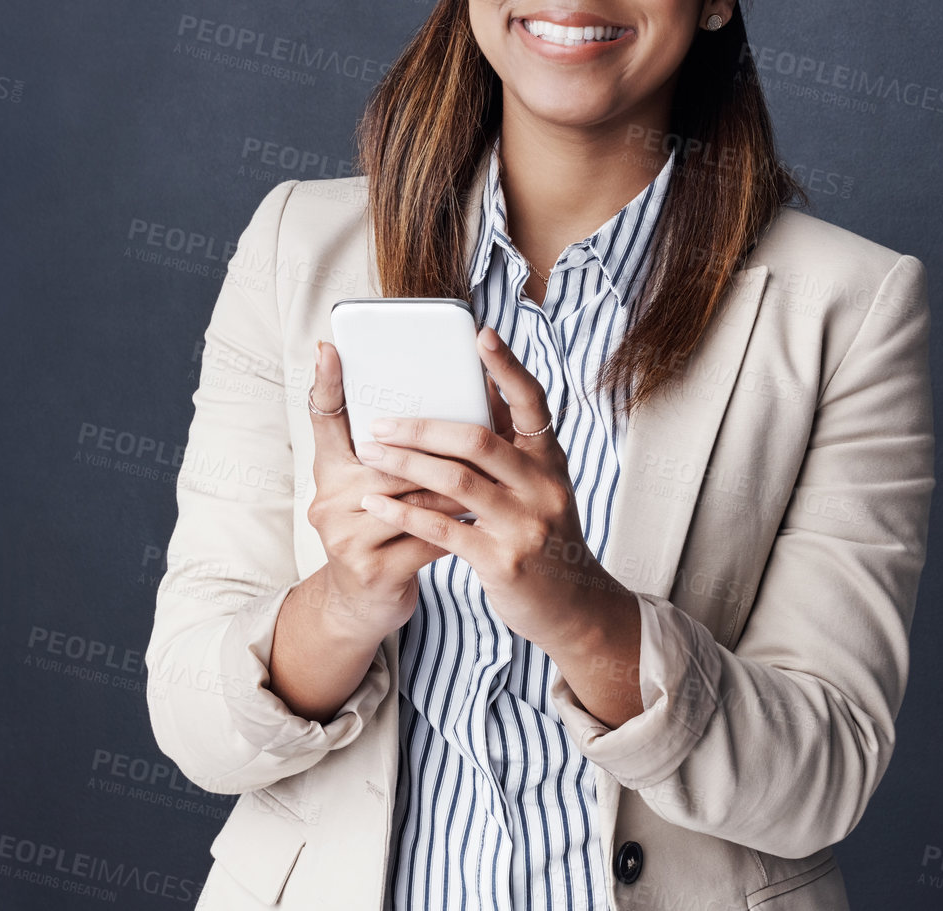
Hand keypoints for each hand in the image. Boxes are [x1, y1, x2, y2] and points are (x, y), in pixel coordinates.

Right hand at [304, 339, 476, 639]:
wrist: (363, 606)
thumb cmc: (379, 535)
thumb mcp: (373, 488)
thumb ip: (396, 450)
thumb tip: (430, 397)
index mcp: (328, 473)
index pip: (322, 420)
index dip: (323, 383)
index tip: (330, 347)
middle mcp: (329, 502)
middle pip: (391, 461)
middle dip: (440, 449)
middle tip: (483, 428)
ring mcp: (347, 539)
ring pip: (417, 500)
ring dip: (460, 487)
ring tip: (494, 474)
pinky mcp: (374, 572)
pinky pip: (430, 540)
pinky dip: (462, 526)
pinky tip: (484, 517)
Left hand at [352, 324, 636, 662]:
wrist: (572, 608)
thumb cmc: (541, 534)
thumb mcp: (538, 485)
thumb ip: (511, 443)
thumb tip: (480, 384)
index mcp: (550, 459)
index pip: (534, 403)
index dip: (509, 367)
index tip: (481, 334)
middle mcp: (544, 487)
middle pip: (479, 441)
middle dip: (423, 427)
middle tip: (380, 421)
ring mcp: (525, 525)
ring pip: (457, 482)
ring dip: (406, 463)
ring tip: (370, 452)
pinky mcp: (503, 561)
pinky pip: (444, 528)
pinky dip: (405, 511)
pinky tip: (375, 501)